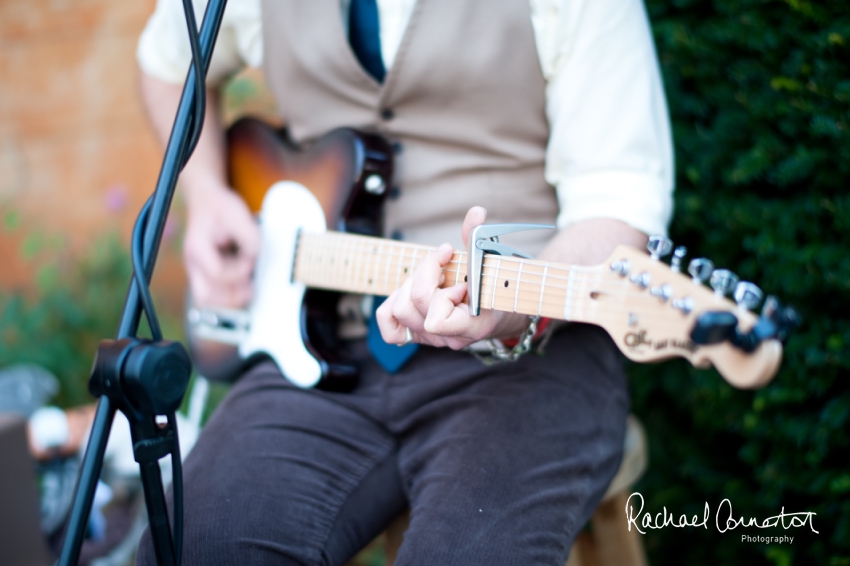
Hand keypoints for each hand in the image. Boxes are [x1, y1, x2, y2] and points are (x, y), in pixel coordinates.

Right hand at [183, 184, 259, 307]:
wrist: (207, 200)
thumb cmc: (219, 207)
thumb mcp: (238, 215)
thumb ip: (250, 238)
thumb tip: (255, 257)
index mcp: (198, 248)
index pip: (216, 274)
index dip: (238, 272)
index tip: (250, 261)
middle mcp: (194, 262)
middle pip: (205, 296)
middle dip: (230, 297)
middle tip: (250, 288)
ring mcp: (198, 269)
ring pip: (207, 298)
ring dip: (230, 297)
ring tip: (249, 288)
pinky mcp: (206, 272)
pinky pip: (214, 292)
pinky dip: (229, 291)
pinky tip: (243, 281)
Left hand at [376, 207, 530, 349]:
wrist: (500, 313)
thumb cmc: (496, 287)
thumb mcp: (491, 262)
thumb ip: (478, 238)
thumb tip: (475, 212)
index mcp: (471, 326)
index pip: (435, 319)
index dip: (443, 292)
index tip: (462, 279)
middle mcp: (449, 338)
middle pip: (414, 303)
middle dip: (425, 273)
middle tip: (444, 263)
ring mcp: (433, 339)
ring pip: (400, 310)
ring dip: (411, 284)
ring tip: (432, 277)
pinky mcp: (420, 335)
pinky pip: (391, 331)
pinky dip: (392, 308)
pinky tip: (409, 292)